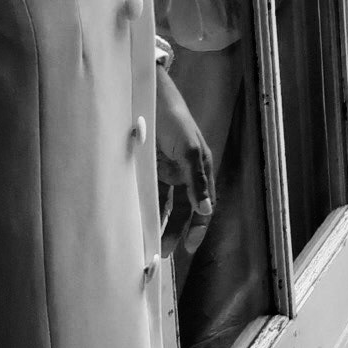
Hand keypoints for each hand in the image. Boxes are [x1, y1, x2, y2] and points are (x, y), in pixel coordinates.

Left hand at [154, 65, 214, 246]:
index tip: (189, 248)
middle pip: (185, 208)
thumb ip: (197, 180)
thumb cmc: (173, 120)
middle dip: (177, 230)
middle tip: (164, 251)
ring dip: (162, 223)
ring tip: (152, 243)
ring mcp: (168, 171)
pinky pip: (151, 193)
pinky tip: (141, 221)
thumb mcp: (188, 149)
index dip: (198, 226)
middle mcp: (186, 172)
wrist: (147, 97)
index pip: (204, 204)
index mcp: (201, 168)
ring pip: (167, 204)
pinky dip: (148, 207)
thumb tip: (207, 210)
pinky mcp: (150, 168)